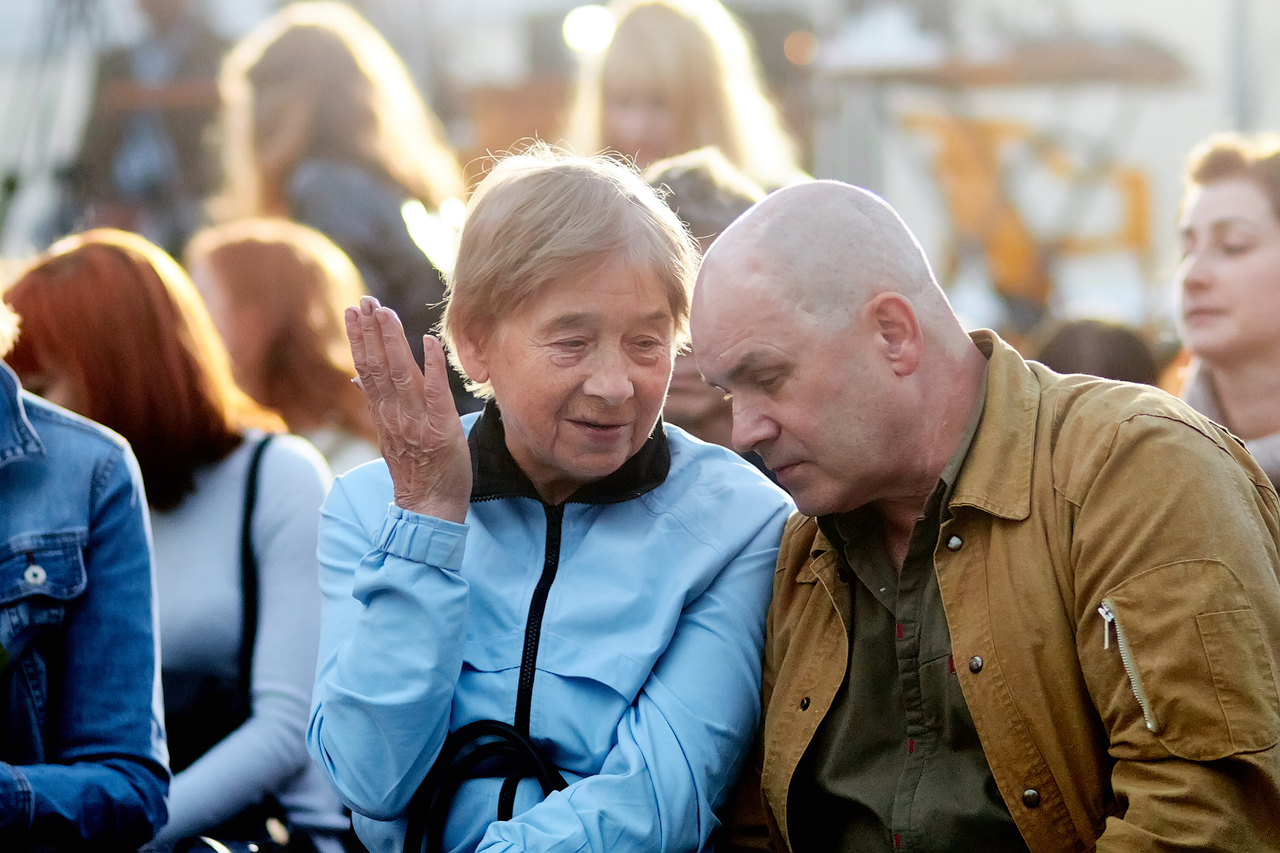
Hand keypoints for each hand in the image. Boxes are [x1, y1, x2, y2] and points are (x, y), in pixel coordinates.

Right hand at [346, 295, 471, 522]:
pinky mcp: (441, 429)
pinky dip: (431, 366)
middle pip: (378, 367)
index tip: (354, 310)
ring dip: (392, 341)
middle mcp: (395, 415)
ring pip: (400, 375)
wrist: (429, 508)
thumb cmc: (416, 471)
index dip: (360, 338)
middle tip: (365, 300)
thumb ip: (377, 405)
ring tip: (386, 312)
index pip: (366, 369)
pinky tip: (428, 341)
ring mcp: (417, 422)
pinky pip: (435, 393)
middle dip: (371, 331)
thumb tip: (359, 379)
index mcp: (383, 414)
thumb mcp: (390, 436)